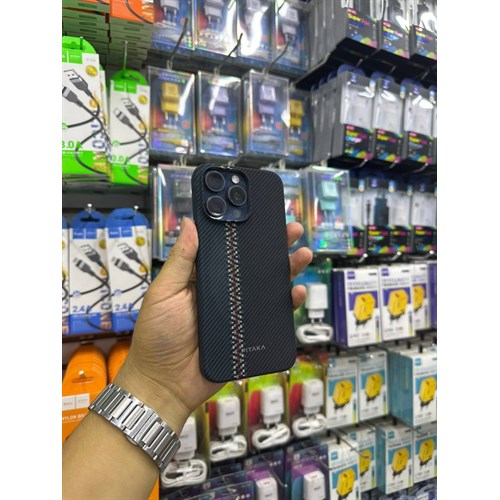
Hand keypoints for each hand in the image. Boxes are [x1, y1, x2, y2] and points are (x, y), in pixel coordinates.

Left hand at [114, 217, 312, 434]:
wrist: (166, 383)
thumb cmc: (157, 336)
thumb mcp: (164, 293)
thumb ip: (180, 261)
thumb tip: (192, 223)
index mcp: (203, 277)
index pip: (227, 249)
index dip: (243, 231)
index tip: (258, 213)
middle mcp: (224, 291)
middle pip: (254, 264)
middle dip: (274, 245)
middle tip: (291, 229)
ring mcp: (239, 311)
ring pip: (268, 286)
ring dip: (288, 269)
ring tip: (303, 254)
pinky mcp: (250, 332)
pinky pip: (273, 315)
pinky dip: (288, 304)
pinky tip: (296, 292)